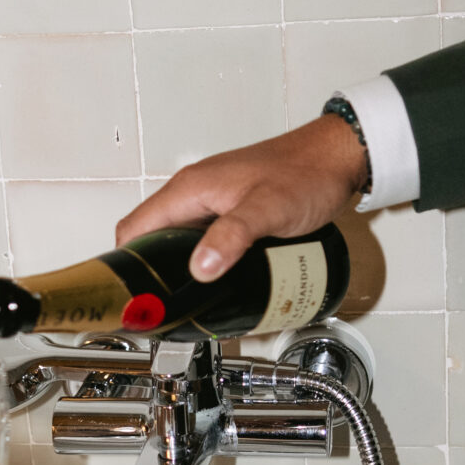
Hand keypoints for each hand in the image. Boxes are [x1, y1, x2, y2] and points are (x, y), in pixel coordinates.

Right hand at [115, 115, 368, 281]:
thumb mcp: (267, 209)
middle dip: (151, 274)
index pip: (134, 229)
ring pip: (178, 242)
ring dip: (179, 269)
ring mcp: (212, 202)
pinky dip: (203, 262)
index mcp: (190, 189)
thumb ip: (232, 237)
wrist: (338, 157)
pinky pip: (203, 240)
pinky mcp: (231, 211)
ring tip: (187, 301)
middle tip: (161, 308)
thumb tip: (199, 268)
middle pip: (152, 239)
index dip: (126, 265)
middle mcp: (195, 194)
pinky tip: (216, 281)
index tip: (133, 297)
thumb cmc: (307, 171)